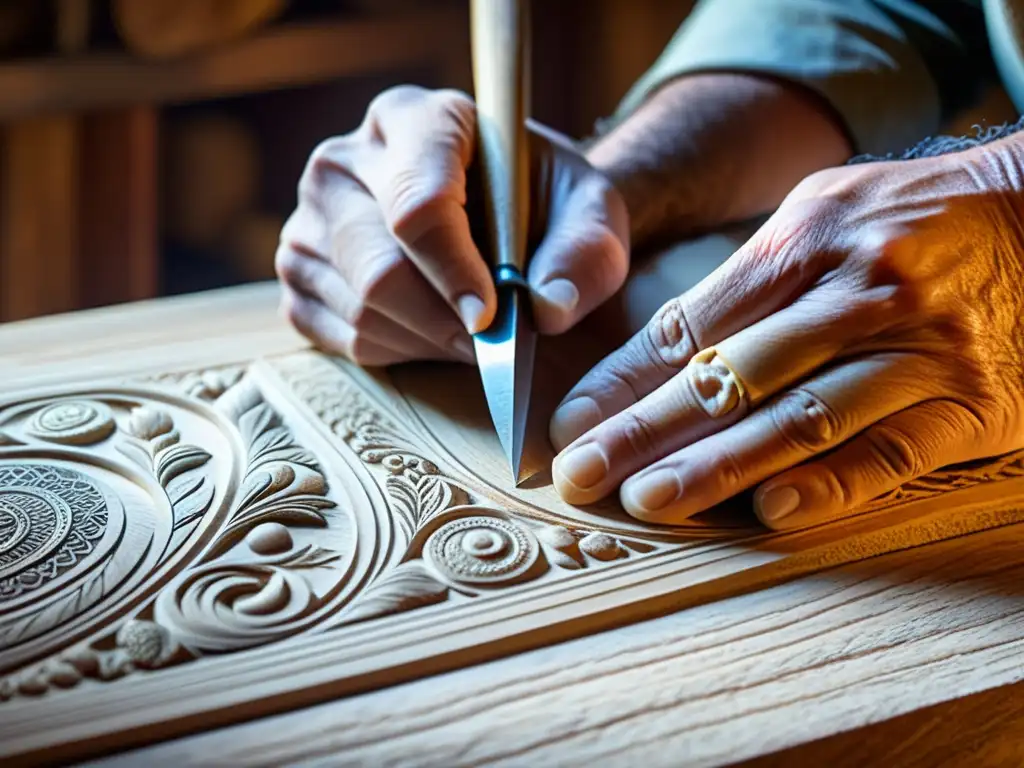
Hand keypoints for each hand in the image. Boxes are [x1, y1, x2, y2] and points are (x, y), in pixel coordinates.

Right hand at [275, 86, 628, 365]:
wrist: (506, 213)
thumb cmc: (544, 206)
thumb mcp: (591, 213)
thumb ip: (585, 254)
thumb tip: (547, 310)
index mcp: (416, 120)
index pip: (418, 203)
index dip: (454, 270)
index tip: (491, 316)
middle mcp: (344, 160)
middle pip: (379, 266)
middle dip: (444, 322)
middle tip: (492, 344)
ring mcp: (310, 217)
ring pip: (359, 307)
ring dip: (426, 340)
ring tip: (470, 332)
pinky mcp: (297, 271)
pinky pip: (340, 335)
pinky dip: (396, 350)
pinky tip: (431, 331)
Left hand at [548, 139, 1023, 529]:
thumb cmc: (911, 222)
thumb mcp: (823, 215)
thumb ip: (746, 283)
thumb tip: (657, 357)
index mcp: (805, 240)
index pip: (691, 324)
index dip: (623, 381)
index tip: (571, 425)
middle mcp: (856, 292)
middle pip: (730, 373)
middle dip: (645, 430)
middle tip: (583, 475)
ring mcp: (917, 349)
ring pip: (800, 416)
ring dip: (718, 465)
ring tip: (649, 501)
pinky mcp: (971, 404)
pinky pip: (891, 451)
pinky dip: (831, 484)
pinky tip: (771, 513)